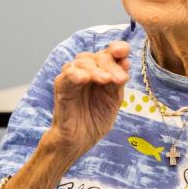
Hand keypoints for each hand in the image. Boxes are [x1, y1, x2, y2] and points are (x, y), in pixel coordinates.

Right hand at [48, 41, 131, 155]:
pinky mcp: (61, 87)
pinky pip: (66, 76)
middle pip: (97, 56)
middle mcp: (87, 70)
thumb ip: (118, 80)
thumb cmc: (96, 119)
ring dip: (96, 69)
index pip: (109, 52)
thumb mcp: (114, 99)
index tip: (124, 51)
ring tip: (106, 80)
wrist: (80, 140)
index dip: (117, 48)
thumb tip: (126, 61)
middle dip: (111, 65)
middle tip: (120, 79)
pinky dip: (75, 74)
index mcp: (102, 71)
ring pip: (82, 62)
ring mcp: (73, 78)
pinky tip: (84, 79)